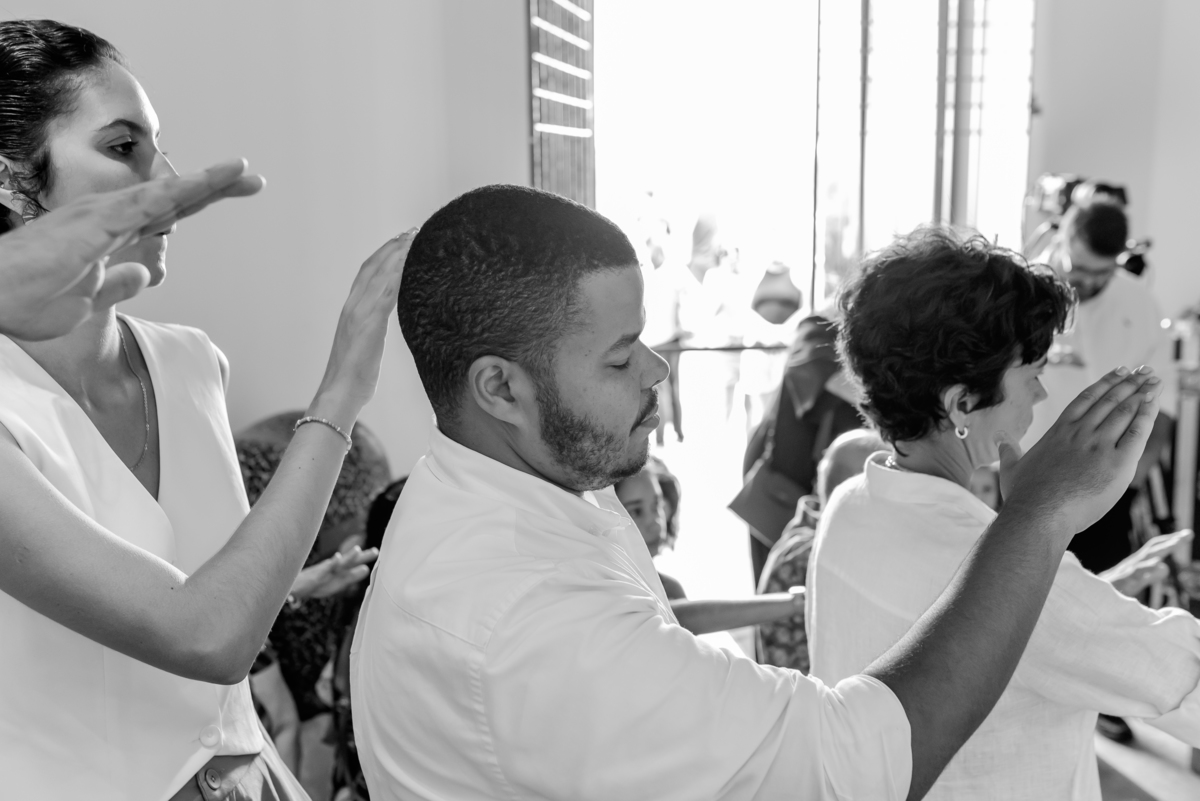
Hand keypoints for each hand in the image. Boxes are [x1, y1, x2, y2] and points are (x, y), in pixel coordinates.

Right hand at [0, 159, 263, 339]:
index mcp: (108, 235)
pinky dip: (170, 193)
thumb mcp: (87, 301)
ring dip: (201, 183)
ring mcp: (98, 217)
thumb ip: (119, 284)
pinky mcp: (91, 225)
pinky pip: (139, 206)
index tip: (231, 192)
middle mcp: (106, 218)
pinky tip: (198, 185)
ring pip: (162, 194)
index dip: (197, 202)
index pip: (162, 214)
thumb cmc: (23, 299)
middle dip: (212, 187)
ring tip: (240, 171)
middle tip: (253, 177)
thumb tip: (147, 272)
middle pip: (170, 198)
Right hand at [289, 545, 378, 599]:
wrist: (296, 587)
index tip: (377, 552)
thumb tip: (366, 568)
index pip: (355, 563)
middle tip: (376, 551)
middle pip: (350, 561)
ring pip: (339, 563)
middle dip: (362, 556)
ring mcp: (325, 570)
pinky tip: (337, 558)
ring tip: (358, 550)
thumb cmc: (318, 583)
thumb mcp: (339, 581)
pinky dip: (331, 563)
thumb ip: (352, 575)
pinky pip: (324, 569)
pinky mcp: (316, 575)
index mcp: (340, 569)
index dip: (365, 557)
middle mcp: (334, 567)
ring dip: (348, 556)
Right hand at [309, 230, 414, 427]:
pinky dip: (397, 274)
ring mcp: (359, 313)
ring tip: (413, 238)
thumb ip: (371, 331)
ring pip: (379, 274)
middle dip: (392, 247)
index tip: (398, 242)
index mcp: (350, 310)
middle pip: (373, 266)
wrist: (340, 392)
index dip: (382, 255)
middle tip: (410, 231)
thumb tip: (380, 328)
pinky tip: (409, 263)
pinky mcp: (369, 323)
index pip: (366, 274)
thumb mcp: (364, 346)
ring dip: (397, 254)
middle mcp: (352, 306)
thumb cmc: (353, 377)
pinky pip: (386, 292)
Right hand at [997, 366, 1161, 535]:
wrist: (1038, 514)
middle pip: (1109, 401)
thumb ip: (1008, 449)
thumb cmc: (1023, 496)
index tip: (1118, 371)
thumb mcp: (1010, 468)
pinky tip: (1154, 403)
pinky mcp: (1117, 464)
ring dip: (1142, 393)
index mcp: (1058, 432)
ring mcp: (1099, 446)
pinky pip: (1137, 434)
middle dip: (1129, 383)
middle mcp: (1080, 433)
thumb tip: (998, 438)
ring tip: (1153, 381)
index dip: (1104, 383)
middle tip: (1143, 371)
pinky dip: (1147, 416)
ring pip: (1125, 412)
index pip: (1086, 399)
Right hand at [1101, 529, 1193, 596]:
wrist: (1087, 601)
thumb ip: (1149, 576)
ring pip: (1145, 558)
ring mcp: (1124, 572)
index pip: (1154, 548)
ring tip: (1177, 544)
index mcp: (1134, 564)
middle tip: (1188, 534)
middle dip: (1170, 541)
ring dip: (1161, 550)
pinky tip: (1160, 566)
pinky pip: (1134, 574)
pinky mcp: (1119, 583)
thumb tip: (1165, 567)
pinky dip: (1147, 569)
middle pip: (1152, 549)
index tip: (1187, 535)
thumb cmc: (1110, 594)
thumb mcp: (1133, 583)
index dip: (1169, 541)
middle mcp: (1130, 564)